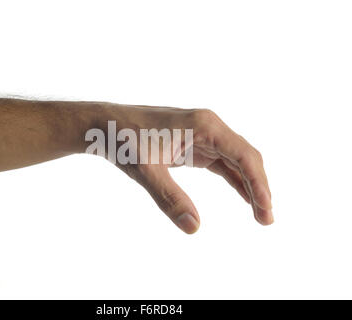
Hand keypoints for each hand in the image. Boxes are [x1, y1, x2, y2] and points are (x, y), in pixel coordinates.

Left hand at [94, 104, 272, 233]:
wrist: (103, 125)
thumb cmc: (121, 138)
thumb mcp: (144, 169)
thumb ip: (169, 198)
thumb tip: (194, 227)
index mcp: (203, 125)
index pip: (243, 154)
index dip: (259, 183)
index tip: (265, 209)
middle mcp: (208, 127)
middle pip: (245, 157)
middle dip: (259, 187)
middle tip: (266, 219)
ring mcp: (202, 135)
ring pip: (236, 161)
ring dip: (249, 186)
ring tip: (260, 214)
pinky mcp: (193, 145)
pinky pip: (221, 164)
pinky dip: (234, 180)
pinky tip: (243, 197)